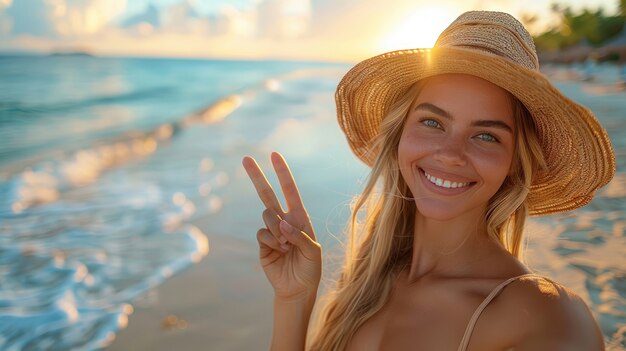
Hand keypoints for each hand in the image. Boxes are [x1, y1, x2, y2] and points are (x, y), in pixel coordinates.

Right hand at [242, 152, 321, 300]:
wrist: (297, 289)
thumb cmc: (310, 269)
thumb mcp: (313, 252)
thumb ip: (300, 236)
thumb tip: (282, 224)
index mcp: (300, 218)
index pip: (290, 191)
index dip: (282, 173)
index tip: (274, 155)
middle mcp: (284, 221)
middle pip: (267, 194)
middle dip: (257, 176)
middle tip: (245, 158)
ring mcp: (272, 231)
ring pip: (266, 216)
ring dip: (277, 229)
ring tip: (287, 246)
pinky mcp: (262, 243)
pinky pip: (262, 233)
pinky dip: (271, 241)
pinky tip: (279, 251)